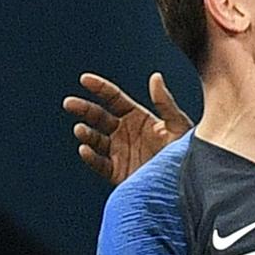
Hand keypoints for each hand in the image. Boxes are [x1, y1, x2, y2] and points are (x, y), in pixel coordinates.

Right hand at [62, 72, 192, 184]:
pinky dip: (90, 157)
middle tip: (69, 103)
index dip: (100, 88)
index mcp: (138, 117)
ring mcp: (119, 151)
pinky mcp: (117, 171)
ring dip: (86, 134)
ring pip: (95, 140)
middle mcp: (125, 132)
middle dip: (83, 109)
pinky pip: (99, 164)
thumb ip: (164, 102)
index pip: (114, 99)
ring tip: (80, 129)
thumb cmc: (185, 148)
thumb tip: (155, 77)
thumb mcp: (177, 123)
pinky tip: (85, 149)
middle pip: (98, 117)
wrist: (186, 178)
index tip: (84, 79)